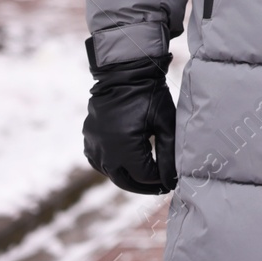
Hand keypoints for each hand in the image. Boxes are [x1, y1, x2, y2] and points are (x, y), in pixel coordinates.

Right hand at [82, 42, 176, 194]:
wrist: (123, 73)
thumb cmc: (149, 95)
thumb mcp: (164, 123)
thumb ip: (168, 153)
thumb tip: (171, 179)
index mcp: (124, 147)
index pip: (144, 176)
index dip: (160, 181)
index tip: (173, 181)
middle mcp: (104, 150)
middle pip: (125, 180)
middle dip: (144, 186)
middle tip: (161, 187)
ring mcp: (93, 145)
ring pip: (111, 173)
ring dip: (128, 178)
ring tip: (147, 179)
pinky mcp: (88, 138)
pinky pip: (99, 162)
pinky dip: (113, 167)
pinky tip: (126, 166)